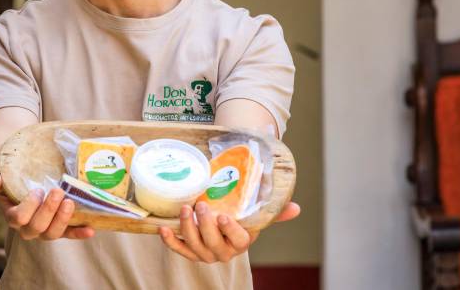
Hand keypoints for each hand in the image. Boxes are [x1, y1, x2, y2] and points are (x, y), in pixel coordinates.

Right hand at [0, 171, 94, 240]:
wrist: (16, 183)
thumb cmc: (6, 179)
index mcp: (12, 215)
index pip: (17, 218)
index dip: (28, 207)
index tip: (37, 190)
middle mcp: (27, 227)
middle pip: (37, 227)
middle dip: (48, 210)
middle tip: (57, 191)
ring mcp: (43, 229)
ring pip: (52, 234)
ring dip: (62, 220)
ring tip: (70, 202)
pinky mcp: (58, 227)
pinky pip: (68, 234)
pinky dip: (78, 233)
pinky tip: (90, 230)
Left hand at [158, 201, 300, 262]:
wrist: (222, 230)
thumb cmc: (241, 220)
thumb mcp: (257, 216)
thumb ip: (275, 212)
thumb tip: (296, 207)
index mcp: (242, 242)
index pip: (238, 239)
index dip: (230, 230)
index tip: (223, 216)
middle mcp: (223, 252)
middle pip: (213, 243)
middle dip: (205, 225)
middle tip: (201, 205)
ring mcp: (205, 253)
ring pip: (194, 245)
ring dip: (187, 228)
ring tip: (185, 209)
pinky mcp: (189, 251)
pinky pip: (178, 249)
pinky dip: (169, 240)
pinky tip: (162, 227)